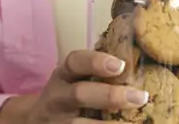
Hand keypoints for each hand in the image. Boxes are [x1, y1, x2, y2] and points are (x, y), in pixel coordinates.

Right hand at [0, 50, 148, 122]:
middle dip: (111, 96)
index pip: (74, 62)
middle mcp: (58, 97)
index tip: (120, 65)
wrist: (38, 121)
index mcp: (63, 75)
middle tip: (140, 97)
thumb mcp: (73, 80)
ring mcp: (58, 121)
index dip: (96, 62)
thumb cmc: (68, 96)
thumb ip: (97, 72)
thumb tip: (139, 64)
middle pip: (80, 94)